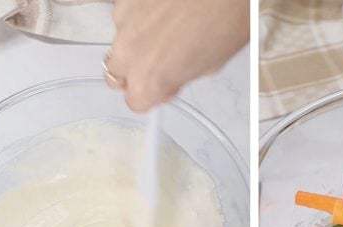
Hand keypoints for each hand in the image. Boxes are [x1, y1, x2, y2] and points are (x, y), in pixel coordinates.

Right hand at [104, 0, 249, 111]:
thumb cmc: (225, 21)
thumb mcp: (209, 65)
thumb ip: (179, 77)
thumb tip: (172, 77)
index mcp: (149, 81)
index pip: (136, 102)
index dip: (151, 95)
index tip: (160, 88)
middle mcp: (128, 54)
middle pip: (116, 74)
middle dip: (135, 70)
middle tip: (161, 60)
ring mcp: (122, 22)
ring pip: (121, 40)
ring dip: (138, 39)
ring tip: (168, 27)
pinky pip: (126, 13)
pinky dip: (141, 14)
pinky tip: (165, 8)